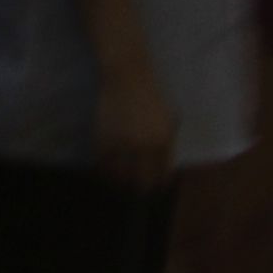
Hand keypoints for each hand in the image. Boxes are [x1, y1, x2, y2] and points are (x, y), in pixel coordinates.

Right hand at [93, 53, 175, 187]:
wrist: (129, 78)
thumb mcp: (170, 118)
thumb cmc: (152, 96)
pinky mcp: (104, 140)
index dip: (158, 184)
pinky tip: (104, 174)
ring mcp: (123, 144)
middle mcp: (145, 146)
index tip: (154, 191)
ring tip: (118, 187)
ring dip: (119, 182)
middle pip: (141, 180)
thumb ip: (168, 141)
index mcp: (165, 140)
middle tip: (135, 194)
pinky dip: (103, 171)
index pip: (162, 173)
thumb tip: (166, 165)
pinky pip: (103, 164)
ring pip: (119, 176)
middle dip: (139, 189)